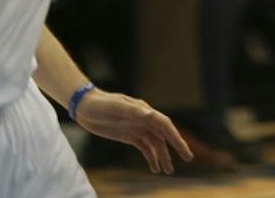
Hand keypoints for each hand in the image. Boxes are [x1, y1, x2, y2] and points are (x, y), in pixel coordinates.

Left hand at [74, 89, 193, 173]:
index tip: (184, 150)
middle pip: (164, 135)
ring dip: (163, 156)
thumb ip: (133, 111)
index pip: (165, 125)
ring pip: (156, 144)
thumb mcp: (117, 107)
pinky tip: (154, 168)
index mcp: (145, 112)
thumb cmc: (102, 104)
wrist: (86, 106)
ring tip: (169, 171)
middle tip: (188, 159)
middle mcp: (145, 120)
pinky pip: (145, 148)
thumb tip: (149, 114)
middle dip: (176, 147)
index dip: (176, 137)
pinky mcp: (129, 135)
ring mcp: (138, 128)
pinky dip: (151, 157)